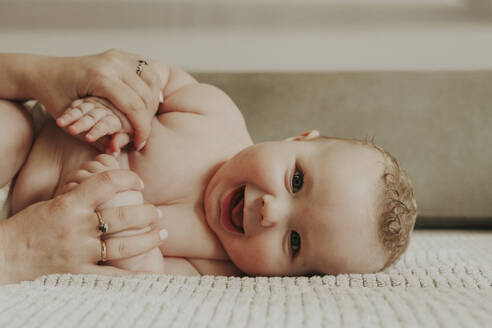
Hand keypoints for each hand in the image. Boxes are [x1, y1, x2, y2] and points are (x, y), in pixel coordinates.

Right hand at [0, 169, 163, 284]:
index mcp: (69, 204)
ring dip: (148, 239)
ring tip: (162, 234)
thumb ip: (81, 196)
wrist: (5, 258)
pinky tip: (151, 272)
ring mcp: (78, 252)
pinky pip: (112, 276)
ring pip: (123, 245)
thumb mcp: (53, 203)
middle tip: (157, 212)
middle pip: (123, 216)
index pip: (106, 182)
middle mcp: (76, 227)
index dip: (128, 178)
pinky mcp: (78, 273)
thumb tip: (109, 182)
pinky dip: (133, 275)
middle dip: (146, 212)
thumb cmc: (29, 228)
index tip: (139, 181)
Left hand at [34, 49, 162, 149]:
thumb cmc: (53, 94)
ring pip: (152, 80)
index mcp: (100, 77)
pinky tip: (148, 101)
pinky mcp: (120, 54)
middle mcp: (112, 63)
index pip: (134, 106)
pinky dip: (151, 87)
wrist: (44, 71)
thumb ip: (94, 135)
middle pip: (146, 95)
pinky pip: (147, 70)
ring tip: (145, 119)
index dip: (142, 129)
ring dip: (153, 102)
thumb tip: (116, 151)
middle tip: (142, 135)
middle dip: (148, 118)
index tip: (139, 144)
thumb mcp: (70, 120)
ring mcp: (117, 56)